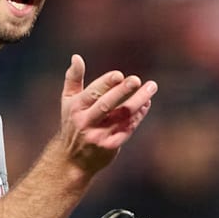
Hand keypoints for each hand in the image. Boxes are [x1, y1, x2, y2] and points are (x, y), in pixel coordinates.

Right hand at [57, 54, 155, 173]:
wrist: (71, 160)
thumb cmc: (72, 123)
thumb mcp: (68, 101)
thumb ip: (73, 78)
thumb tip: (76, 57)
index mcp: (76, 108)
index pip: (92, 93)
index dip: (105, 83)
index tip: (119, 75)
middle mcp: (86, 121)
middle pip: (107, 105)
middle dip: (122, 92)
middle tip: (137, 80)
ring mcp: (98, 135)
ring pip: (121, 116)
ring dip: (138, 102)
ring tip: (151, 88)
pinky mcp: (109, 146)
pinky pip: (127, 129)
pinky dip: (138, 116)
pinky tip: (146, 104)